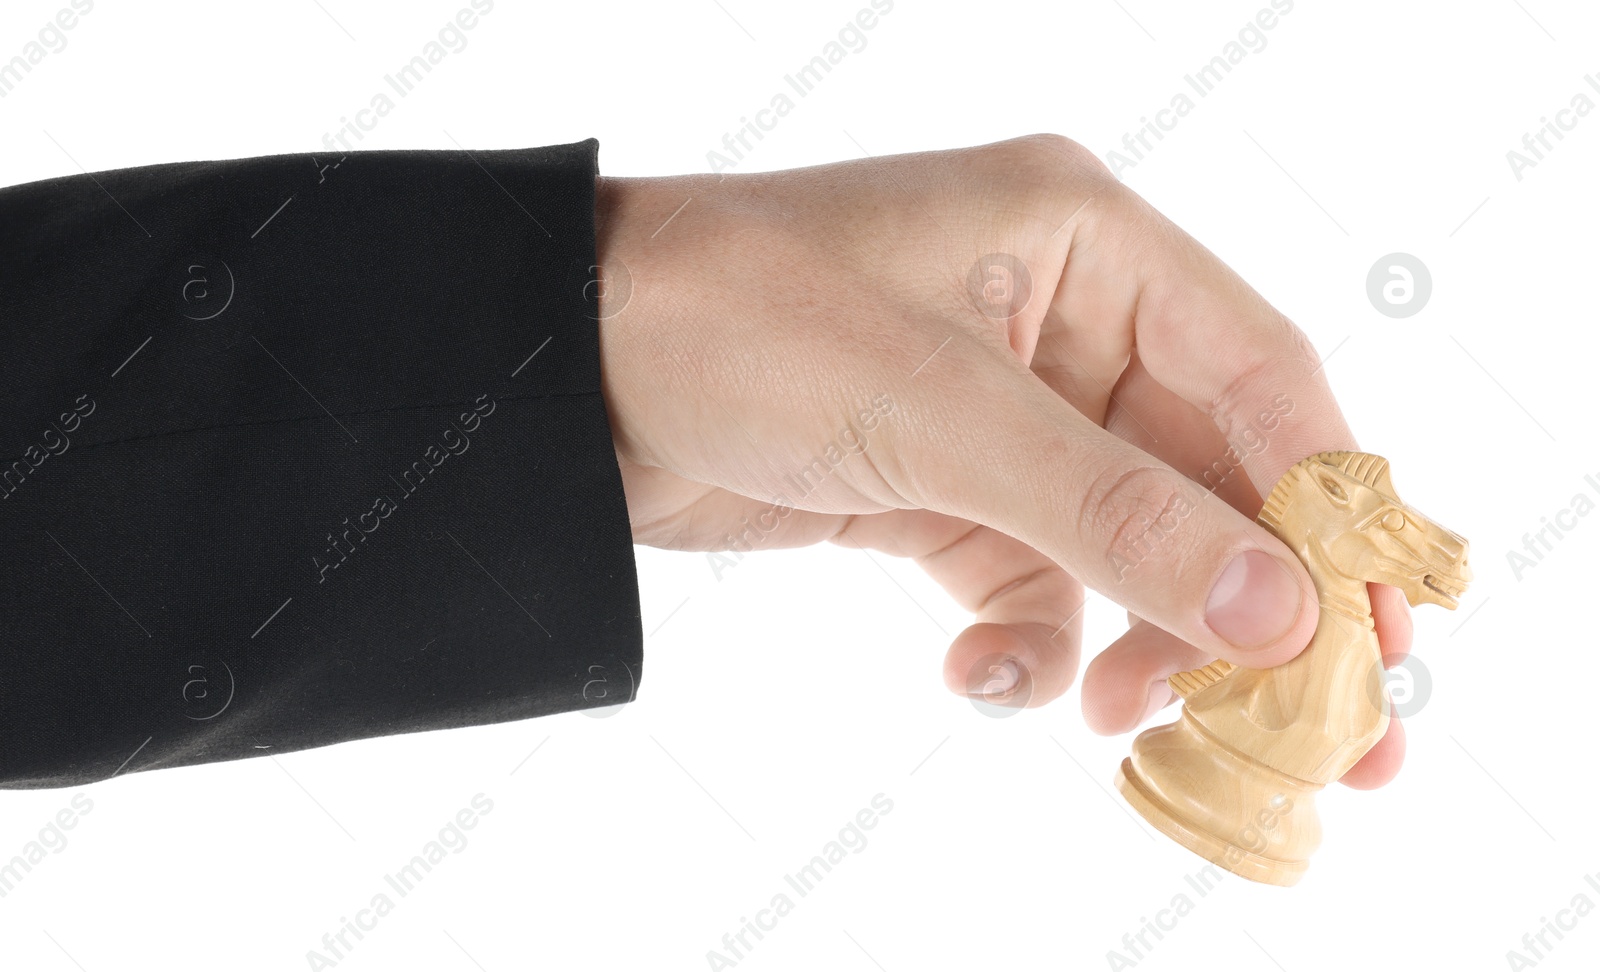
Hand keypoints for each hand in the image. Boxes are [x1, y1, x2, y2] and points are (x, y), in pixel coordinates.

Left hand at [593, 134, 1412, 787]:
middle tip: (1322, 733)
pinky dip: (1024, 642)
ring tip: (1119, 719)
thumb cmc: (738, 323)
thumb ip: (1111, 513)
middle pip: (1205, 476)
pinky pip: (1029, 580)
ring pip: (1123, 544)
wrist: (567, 378)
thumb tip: (1277, 610)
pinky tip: (983, 676)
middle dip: (1247, 603)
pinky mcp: (939, 488)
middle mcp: (1060, 318)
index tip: (1374, 629)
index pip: (1259, 377)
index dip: (1327, 506)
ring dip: (1134, 637)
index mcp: (1085, 241)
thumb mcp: (939, 415)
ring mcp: (1000, 411)